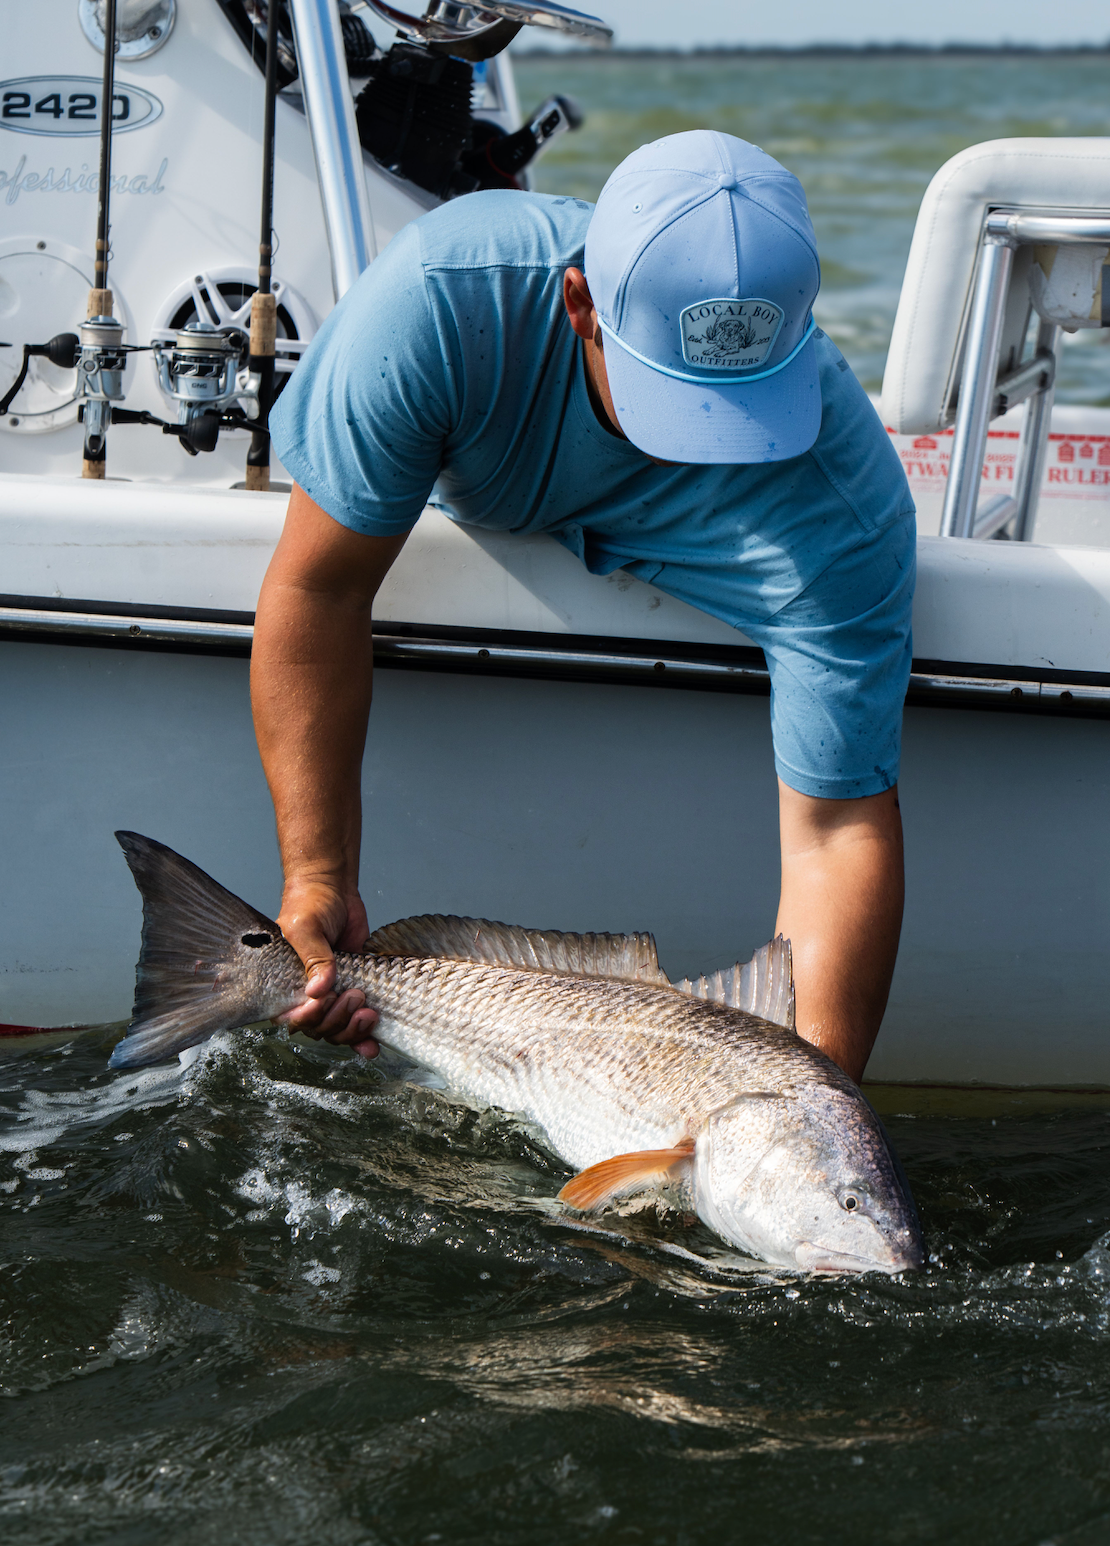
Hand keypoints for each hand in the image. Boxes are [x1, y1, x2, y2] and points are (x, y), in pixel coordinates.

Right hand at [276, 876, 380, 1056]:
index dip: (311, 1018)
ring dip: (353, 1030)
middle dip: (339, 1020)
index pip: (293, 1018)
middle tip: (354, 996)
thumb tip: (318, 990)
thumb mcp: (305, 927)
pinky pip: (355, 1022)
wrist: (334, 889)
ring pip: (338, 1031)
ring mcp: (330, 994)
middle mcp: (305, 995)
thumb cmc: (310, 904)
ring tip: (369, 1012)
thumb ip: (313, 958)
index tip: (325, 1000)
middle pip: (319, 1029)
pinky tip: (373, 1045)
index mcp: (283, 985)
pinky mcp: (352, 989)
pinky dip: (364, 1037)